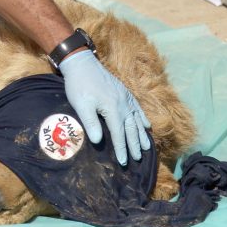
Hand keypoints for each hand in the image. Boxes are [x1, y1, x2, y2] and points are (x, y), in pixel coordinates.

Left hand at [59, 50, 151, 164]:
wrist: (82, 64)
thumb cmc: (79, 85)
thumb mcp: (81, 105)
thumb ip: (90, 123)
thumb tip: (98, 141)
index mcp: (112, 108)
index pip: (119, 133)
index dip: (122, 148)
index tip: (125, 162)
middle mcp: (123, 104)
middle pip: (131, 129)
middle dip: (135, 145)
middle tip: (139, 159)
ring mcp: (125, 97)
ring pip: (137, 120)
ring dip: (142, 135)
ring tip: (147, 147)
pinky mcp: (124, 92)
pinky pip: (137, 108)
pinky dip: (142, 118)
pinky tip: (147, 126)